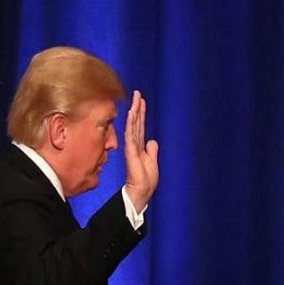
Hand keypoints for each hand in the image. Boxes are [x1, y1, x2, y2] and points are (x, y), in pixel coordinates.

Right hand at [124, 90, 158, 211]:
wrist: (141, 192)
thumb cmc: (145, 180)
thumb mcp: (152, 161)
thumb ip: (152, 150)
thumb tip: (152, 141)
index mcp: (140, 145)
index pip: (140, 125)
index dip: (140, 113)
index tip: (141, 100)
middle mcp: (135, 143)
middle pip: (136, 122)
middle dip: (137, 107)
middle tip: (137, 93)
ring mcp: (132, 147)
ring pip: (133, 125)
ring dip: (134, 112)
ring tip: (135, 99)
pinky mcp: (131, 152)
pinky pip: (130, 134)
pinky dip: (130, 123)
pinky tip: (131, 114)